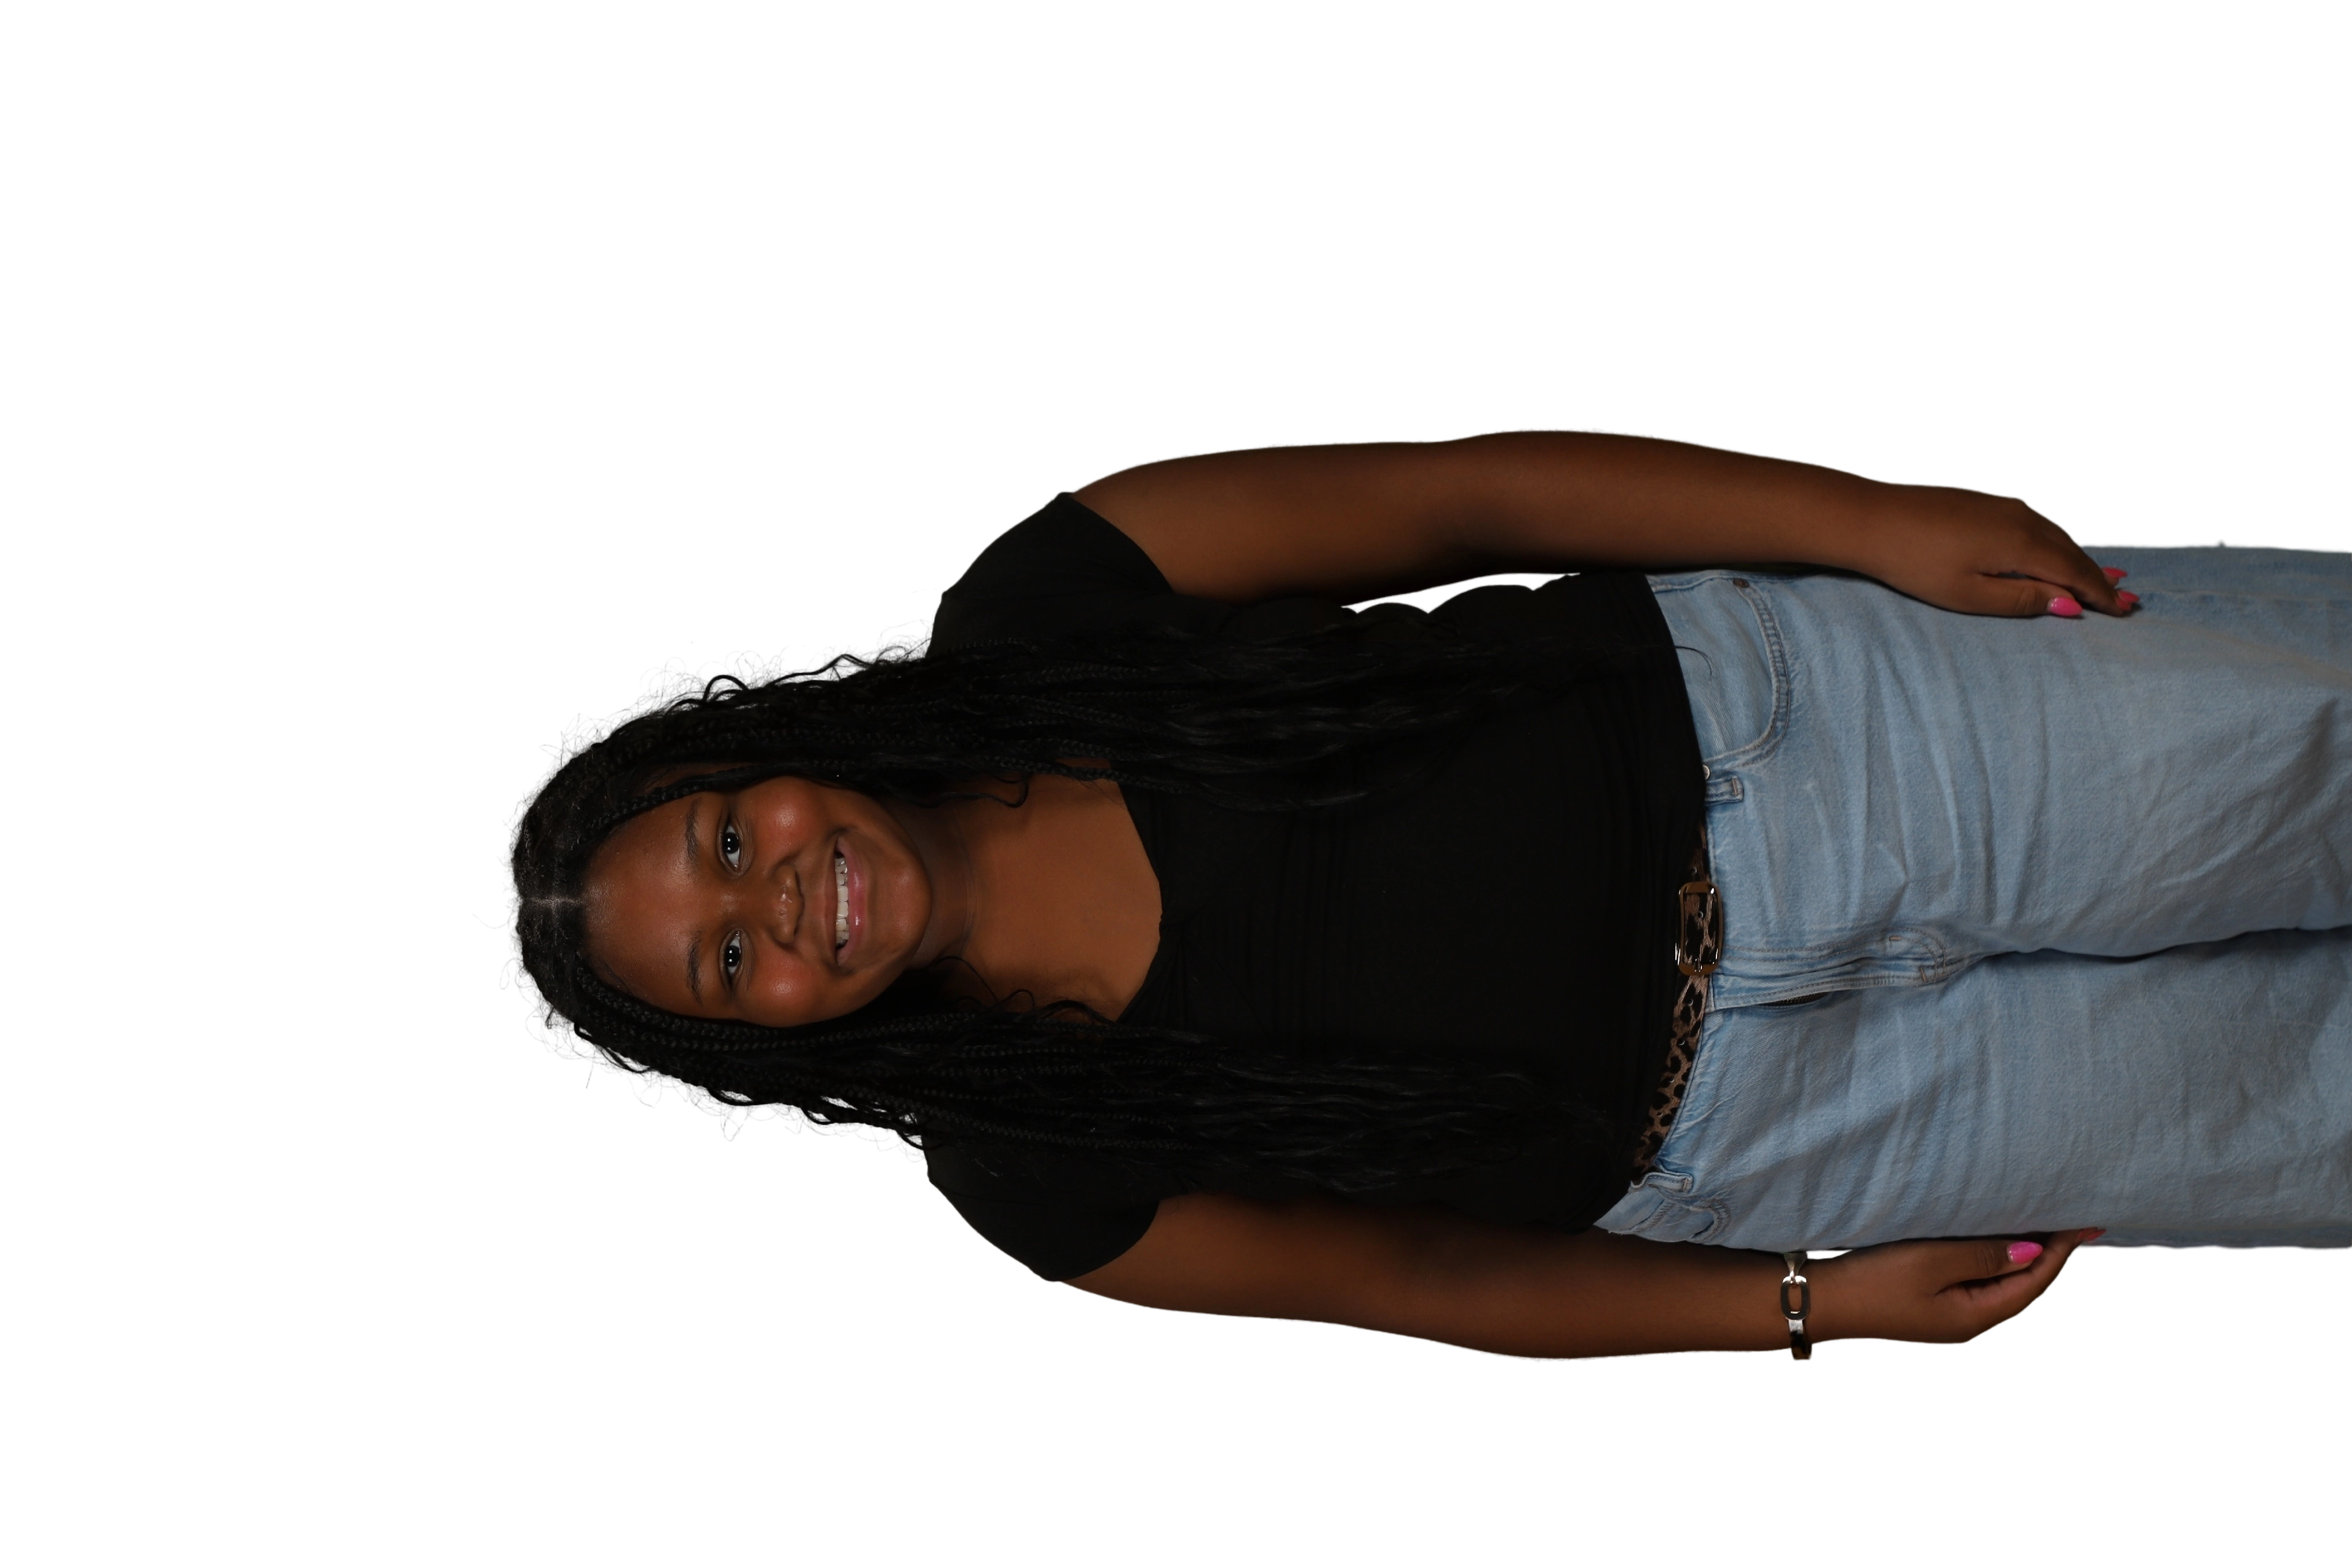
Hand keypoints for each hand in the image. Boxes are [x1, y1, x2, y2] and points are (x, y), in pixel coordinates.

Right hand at [1804, 1228, 2101, 1344]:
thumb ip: (1982, 1255)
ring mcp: (1953, 1313)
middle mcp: (1972, 1320)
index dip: (2062, 1248)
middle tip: (2074, 1216)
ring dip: (2027, 1254)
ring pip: (2006, 1282)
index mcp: (1977, 1316)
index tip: (2084, 1218)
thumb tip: (2032, 1251)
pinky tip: (2000, 1239)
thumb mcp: (1929, 1261)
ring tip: (2046, 1223)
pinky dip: (2000, 1258)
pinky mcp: (1936, 1302)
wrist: (1819, 1302)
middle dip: (2052, 1252)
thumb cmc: (1872, 1280)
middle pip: (2027, 1285)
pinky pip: (1983, 1279)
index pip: (2036, 1280)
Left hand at [1844, 484, 2135, 619]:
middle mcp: (2023, 518)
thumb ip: (2022, 599)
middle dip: (2099, 579)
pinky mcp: (1989, 500)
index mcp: (2022, 544)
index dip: (2101, 595)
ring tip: (2102, 579)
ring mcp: (2006, 505)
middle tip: (2127, 600)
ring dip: (2079, 559)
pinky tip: (2057, 552)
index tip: (2124, 611)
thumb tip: (2070, 606)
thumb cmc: (1915, 563)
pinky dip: (2056, 542)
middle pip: (2072, 553)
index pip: (2075, 574)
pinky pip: (2037, 524)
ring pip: (2056, 535)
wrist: (1873, 519)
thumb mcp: (1968, 594)